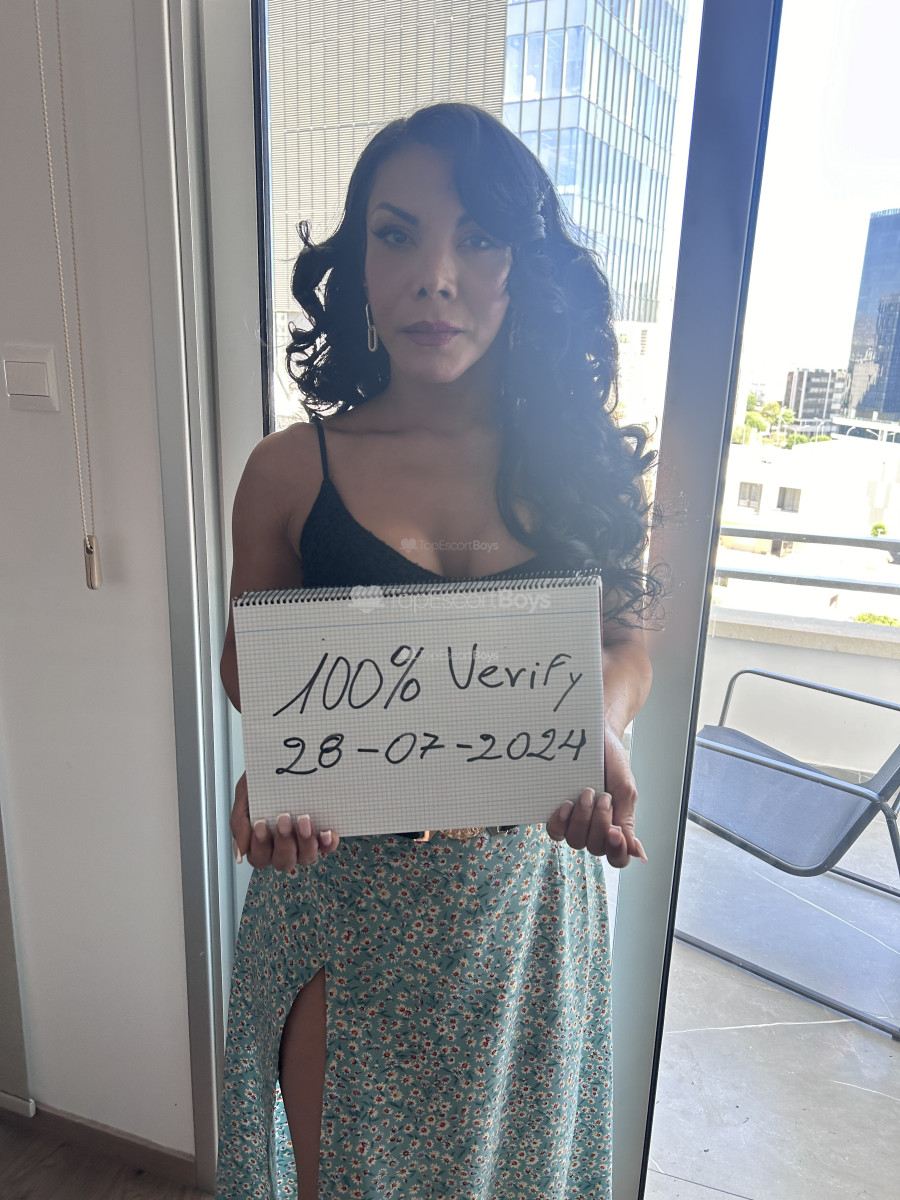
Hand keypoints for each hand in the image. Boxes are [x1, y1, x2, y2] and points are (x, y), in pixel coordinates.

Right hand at [230, 772, 340, 870]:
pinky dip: (328, 843)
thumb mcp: (244, 795)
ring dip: (305, 842)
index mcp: (262, 842)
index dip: (260, 846)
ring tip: (304, 819)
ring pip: (306, 858)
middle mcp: (283, 847)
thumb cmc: (262, 781)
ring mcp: (304, 843)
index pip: (259, 858)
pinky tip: (326, 832)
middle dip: (284, 842)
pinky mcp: (322, 835)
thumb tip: (240, 853)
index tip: (260, 823)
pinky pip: (328, 847)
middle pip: (283, 861)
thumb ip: (238, 822)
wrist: (284, 760)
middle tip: (283, 818)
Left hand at [546, 726, 646, 867]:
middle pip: (596, 848)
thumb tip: (639, 854)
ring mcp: (576, 823)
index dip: (617, 852)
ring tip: (587, 793)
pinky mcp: (558, 813)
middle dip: (600, 822)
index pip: (618, 857)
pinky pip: (556, 831)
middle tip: (603, 796)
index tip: (616, 832)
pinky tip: (566, 806)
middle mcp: (595, 830)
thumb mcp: (626, 792)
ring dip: (582, 819)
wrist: (597, 739)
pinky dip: (561, 821)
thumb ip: (628, 821)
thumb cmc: (613, 765)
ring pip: (576, 841)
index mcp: (616, 827)